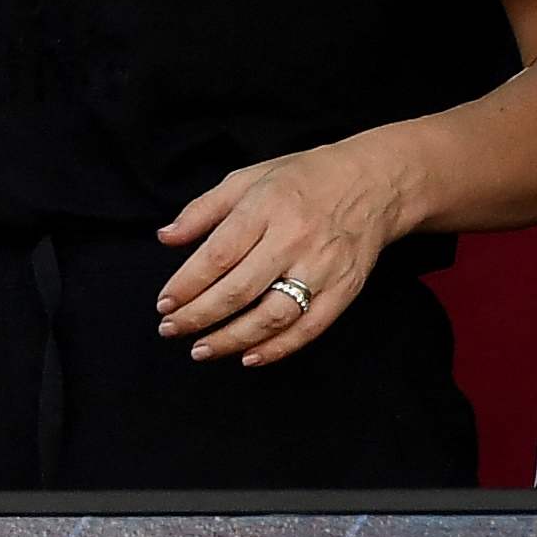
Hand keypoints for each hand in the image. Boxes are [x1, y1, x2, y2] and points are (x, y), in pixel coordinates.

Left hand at [155, 136, 406, 366]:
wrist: (373, 184)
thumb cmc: (301, 180)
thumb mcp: (246, 180)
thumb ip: (202, 210)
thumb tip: (165, 238)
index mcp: (265, 209)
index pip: (218, 255)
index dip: (187, 284)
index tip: (163, 303)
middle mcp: (294, 241)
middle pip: (240, 289)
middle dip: (199, 316)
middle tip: (170, 330)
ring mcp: (323, 268)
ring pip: (273, 315)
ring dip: (233, 339)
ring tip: (201, 350)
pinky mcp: (345, 290)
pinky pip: (309, 328)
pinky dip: (278, 348)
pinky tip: (248, 357)